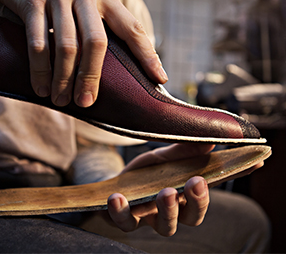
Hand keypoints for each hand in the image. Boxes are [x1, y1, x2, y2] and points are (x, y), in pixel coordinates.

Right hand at [0, 0, 167, 107]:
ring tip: (61, 101)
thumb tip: (125, 67)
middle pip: (96, 42)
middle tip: (86, 103)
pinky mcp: (32, 1)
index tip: (159, 78)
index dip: (147, 55)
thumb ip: (102, 28)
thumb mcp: (88, 6)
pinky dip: (40, 69)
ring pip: (67, 47)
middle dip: (91, 77)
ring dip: (64, 79)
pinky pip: (38, 42)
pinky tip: (42, 88)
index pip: (132, 29)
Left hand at [107, 143, 263, 235]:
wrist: (114, 183)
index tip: (254, 163)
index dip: (234, 176)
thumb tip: (208, 142)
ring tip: (164, 191)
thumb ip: (180, 152)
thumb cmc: (144, 174)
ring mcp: (151, 217)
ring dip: (168, 209)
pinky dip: (122, 211)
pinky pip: (126, 222)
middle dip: (198, 201)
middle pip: (194, 216)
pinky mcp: (128, 220)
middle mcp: (174, 208)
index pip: (213, 185)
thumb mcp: (161, 157)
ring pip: (167, 226)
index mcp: (185, 191)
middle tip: (196, 182)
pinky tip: (117, 197)